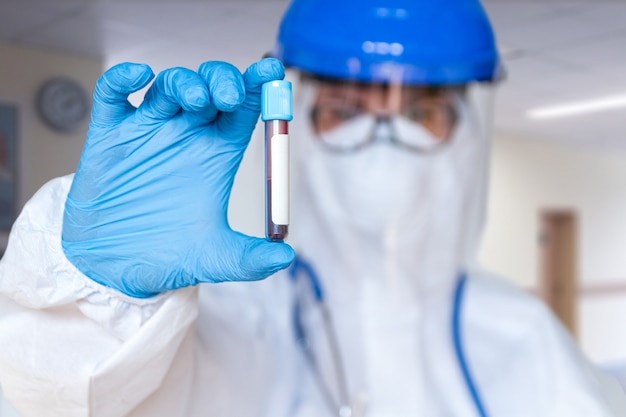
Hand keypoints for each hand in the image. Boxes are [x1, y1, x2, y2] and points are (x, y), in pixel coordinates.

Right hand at [62, 59, 294, 297]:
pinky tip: (138, 77)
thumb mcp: (214, 258)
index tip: (272, 72)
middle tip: (229, 97)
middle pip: (210, 88)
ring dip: (184, 82)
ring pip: (168, 85)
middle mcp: (185, 135)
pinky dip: (124, 78)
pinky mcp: (110, 134)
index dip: (258, 87)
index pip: (243, 110)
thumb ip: (250, 258)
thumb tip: (286, 257)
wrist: (112, 268)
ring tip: (195, 101)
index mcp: (215, 154)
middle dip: (222, 81)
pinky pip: (113, 93)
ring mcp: (147, 130)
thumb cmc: (166, 256)